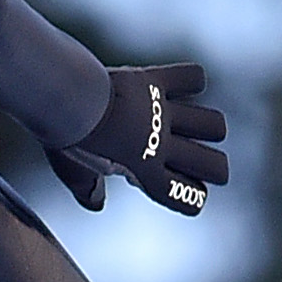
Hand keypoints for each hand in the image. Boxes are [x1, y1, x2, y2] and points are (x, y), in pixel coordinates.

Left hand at [47, 62, 230, 216]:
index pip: (184, 195)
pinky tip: (186, 84)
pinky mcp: (155, 82)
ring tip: (200, 126)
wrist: (64, 97)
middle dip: (216, 168)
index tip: (194, 193)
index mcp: (143, 171)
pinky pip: (191, 77)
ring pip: (212, 124)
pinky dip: (193, 79)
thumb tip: (96, 203)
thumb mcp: (72, 173)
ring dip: (211, 126)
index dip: (193, 198)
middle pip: (212, 165)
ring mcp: (161, 112)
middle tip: (206, 163)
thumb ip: (88, 190)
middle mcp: (160, 144)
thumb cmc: (65, 138)